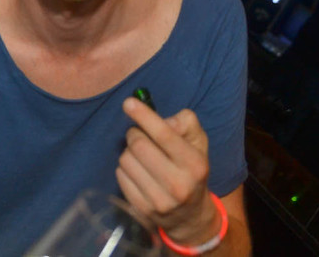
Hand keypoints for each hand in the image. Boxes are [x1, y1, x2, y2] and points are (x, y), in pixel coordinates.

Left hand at [116, 98, 218, 245]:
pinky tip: (137, 171)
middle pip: (139, 145)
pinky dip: (125, 168)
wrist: (190, 215)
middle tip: (138, 134)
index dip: (144, 116)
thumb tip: (160, 118)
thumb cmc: (192, 170)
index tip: (128, 103)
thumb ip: (185, 123)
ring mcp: (159, 200)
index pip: (165, 135)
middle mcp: (178, 185)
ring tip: (140, 155)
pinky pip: (120, 175)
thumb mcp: (198, 143)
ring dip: (129, 151)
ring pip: (126, 159)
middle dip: (134, 133)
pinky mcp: (142, 209)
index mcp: (194, 164)